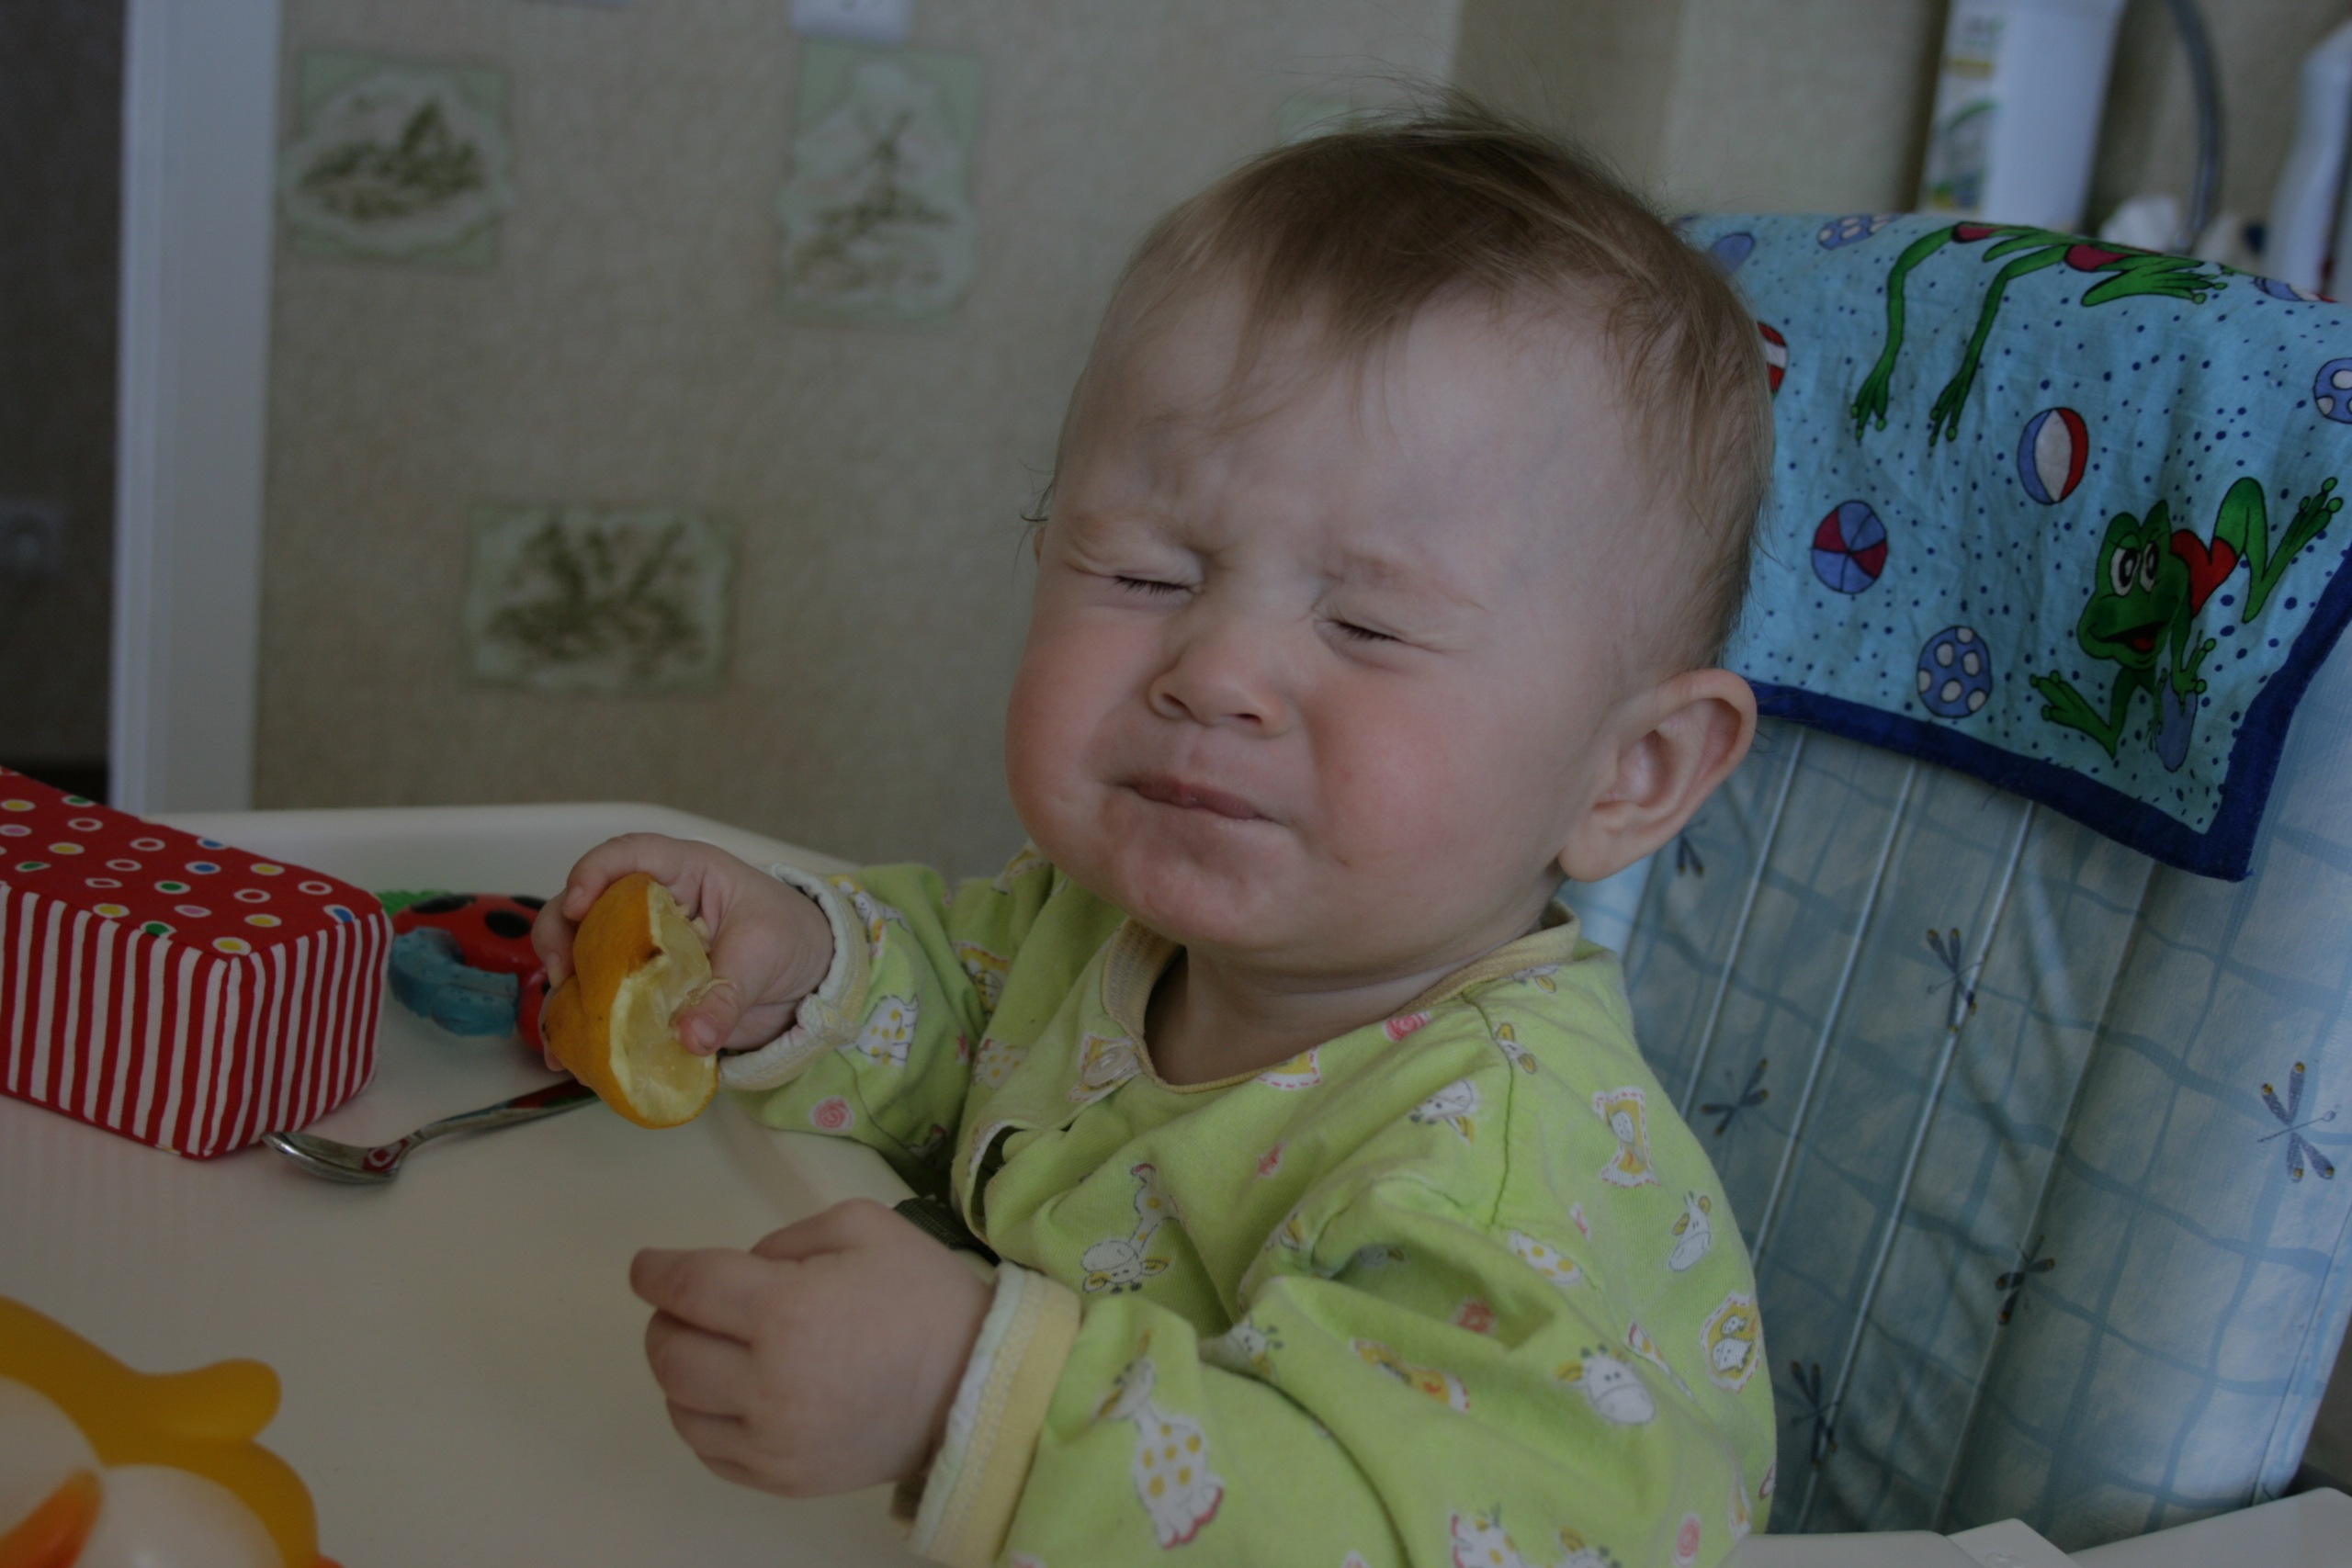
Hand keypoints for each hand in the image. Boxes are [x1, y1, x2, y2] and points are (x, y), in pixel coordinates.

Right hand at [530, 834, 834, 1062]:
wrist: (807, 975)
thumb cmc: (787, 937)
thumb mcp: (763, 958)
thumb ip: (727, 997)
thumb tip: (691, 1038)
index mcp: (686, 871)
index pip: (631, 853)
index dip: (595, 871)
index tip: (578, 906)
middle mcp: (650, 905)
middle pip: (585, 906)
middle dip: (560, 936)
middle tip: (560, 974)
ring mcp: (640, 948)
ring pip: (581, 958)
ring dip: (562, 992)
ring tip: (559, 1030)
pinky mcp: (641, 989)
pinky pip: (601, 1003)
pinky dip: (582, 1029)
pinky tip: (571, 1057)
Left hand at [632, 1200, 993, 1495]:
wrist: (978, 1383)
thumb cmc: (923, 1296)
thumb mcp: (862, 1226)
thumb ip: (785, 1240)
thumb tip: (740, 1273)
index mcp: (786, 1311)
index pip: (686, 1288)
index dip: (654, 1271)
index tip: (646, 1266)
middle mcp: (768, 1383)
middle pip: (669, 1353)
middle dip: (666, 1320)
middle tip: (687, 1307)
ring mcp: (773, 1441)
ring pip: (679, 1409)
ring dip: (680, 1372)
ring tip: (712, 1352)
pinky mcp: (784, 1479)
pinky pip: (709, 1452)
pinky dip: (703, 1419)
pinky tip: (731, 1395)